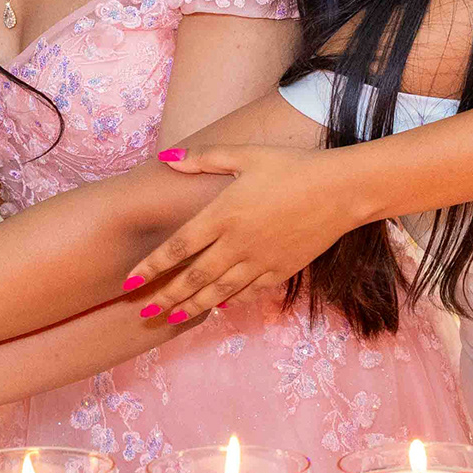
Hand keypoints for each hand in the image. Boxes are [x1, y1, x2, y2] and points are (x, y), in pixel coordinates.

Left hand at [117, 144, 362, 324]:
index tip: (129, 282)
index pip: (177, 247)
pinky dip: (231, 302)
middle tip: (142, 312)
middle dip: (165, 297)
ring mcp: (260, 260)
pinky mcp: (281, 270)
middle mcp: (237, 243)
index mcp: (224, 214)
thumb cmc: (293, 166)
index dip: (151, 267)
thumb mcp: (246, 154)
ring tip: (171, 318)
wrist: (342, 190)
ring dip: (192, 307)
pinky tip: (219, 308)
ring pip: (219, 291)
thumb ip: (204, 158)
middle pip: (193, 277)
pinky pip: (250, 292)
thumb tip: (167, 158)